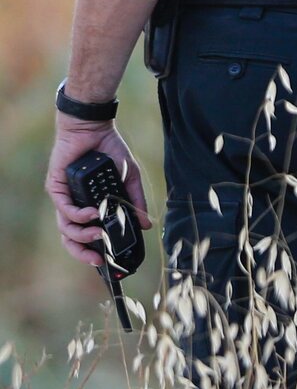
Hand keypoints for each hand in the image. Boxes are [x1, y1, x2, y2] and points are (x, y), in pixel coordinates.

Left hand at [46, 115, 151, 266]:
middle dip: (82, 253)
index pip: (87, 234)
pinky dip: (78, 215)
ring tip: (98, 232)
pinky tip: (92, 214)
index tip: (106, 260)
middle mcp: (76, 205)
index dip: (93, 250)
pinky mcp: (57, 188)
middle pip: (71, 239)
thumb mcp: (129, 179)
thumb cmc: (110, 150)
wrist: (94, 128)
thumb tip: (147, 224)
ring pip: (66, 229)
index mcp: (91, 205)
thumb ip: (135, 201)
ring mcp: (65, 197)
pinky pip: (64, 210)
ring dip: (82, 235)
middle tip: (97, 258)